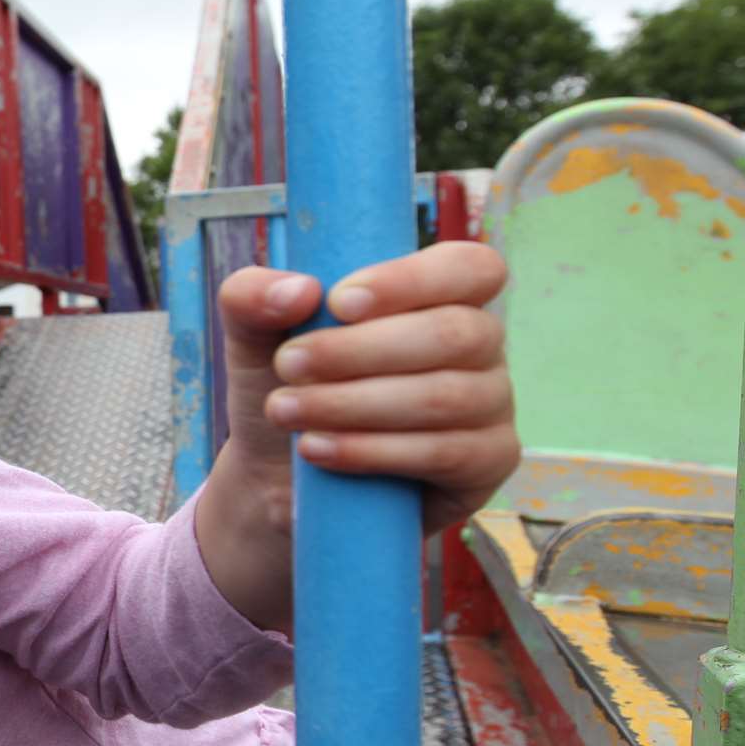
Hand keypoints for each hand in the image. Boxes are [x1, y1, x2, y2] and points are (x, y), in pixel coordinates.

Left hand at [216, 240, 519, 535]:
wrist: (277, 478)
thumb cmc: (286, 387)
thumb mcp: (252, 337)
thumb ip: (252, 297)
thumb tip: (300, 290)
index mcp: (440, 294)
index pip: (469, 267)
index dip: (411, 281)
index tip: (337, 302)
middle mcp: (479, 343)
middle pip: (454, 333)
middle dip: (359, 350)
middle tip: (287, 365)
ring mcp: (492, 404)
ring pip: (445, 396)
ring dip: (354, 404)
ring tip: (285, 411)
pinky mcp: (487, 463)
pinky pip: (446, 452)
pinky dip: (373, 450)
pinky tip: (317, 448)